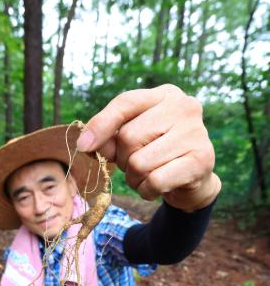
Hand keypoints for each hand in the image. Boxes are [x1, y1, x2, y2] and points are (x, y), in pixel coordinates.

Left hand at [77, 84, 220, 211]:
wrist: (193, 180)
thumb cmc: (157, 154)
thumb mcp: (133, 139)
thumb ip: (111, 136)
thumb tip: (88, 144)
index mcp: (165, 95)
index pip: (125, 103)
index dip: (100, 125)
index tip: (83, 146)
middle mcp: (185, 107)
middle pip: (129, 137)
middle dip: (124, 160)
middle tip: (136, 165)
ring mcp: (196, 133)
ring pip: (139, 163)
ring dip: (135, 179)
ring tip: (148, 176)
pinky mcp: (202, 160)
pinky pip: (154, 181)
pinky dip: (147, 190)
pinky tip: (157, 187)